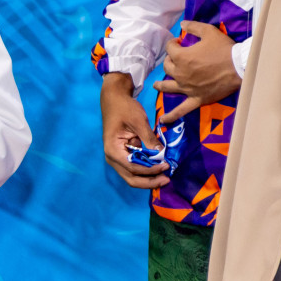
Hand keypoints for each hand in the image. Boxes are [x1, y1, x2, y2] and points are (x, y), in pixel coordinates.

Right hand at [101, 72, 168, 188]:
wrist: (115, 99)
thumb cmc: (125, 108)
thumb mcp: (138, 122)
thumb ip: (149, 139)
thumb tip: (161, 154)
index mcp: (113, 151)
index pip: (133, 167)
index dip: (150, 170)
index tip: (166, 166)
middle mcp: (113, 158)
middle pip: (131, 178)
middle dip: (149, 181)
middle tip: (167, 180)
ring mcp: (118, 158)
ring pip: (133, 175)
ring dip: (149, 177)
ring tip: (165, 176)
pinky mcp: (124, 154)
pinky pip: (136, 166)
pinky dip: (147, 169)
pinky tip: (159, 167)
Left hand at [155, 21, 240, 123]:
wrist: (239, 67)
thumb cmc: (224, 49)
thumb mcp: (209, 32)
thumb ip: (193, 27)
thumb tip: (182, 24)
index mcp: (181, 57)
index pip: (170, 48)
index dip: (173, 43)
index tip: (179, 41)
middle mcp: (180, 73)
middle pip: (168, 66)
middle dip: (170, 59)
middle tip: (176, 57)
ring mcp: (187, 88)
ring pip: (168, 86)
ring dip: (161, 84)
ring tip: (156, 84)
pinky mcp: (196, 98)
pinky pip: (181, 110)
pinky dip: (171, 116)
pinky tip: (163, 120)